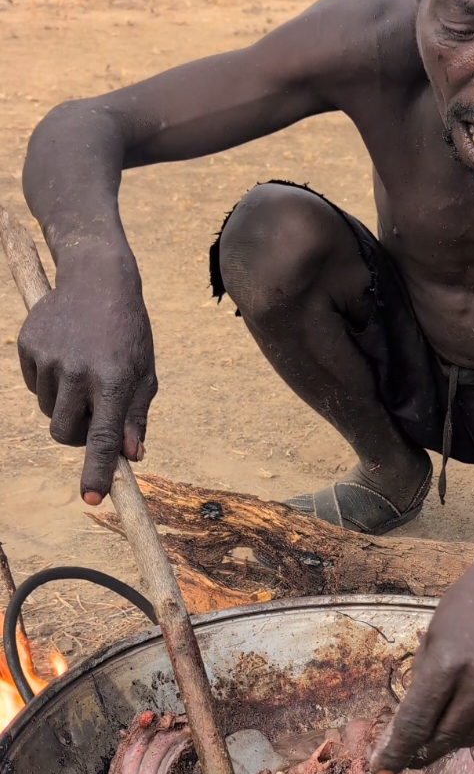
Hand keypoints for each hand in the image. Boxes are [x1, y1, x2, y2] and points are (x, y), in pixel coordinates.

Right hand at [17, 247, 156, 501]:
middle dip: (77, 435)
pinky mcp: (29, 345)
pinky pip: (35, 385)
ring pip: (48, 410)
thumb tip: (130, 456)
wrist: (96, 275)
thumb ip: (137, 415)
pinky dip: (49, 383)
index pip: (102, 437)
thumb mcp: (145, 371)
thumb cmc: (128, 330)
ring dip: (64, 405)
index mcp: (115, 379)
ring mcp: (50, 357)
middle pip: (65, 433)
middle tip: (92, 417)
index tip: (91, 498)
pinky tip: (65, 357)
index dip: (97, 471)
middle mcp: (79, 370)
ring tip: (82, 374)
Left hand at [372, 542, 473, 772]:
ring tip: (433, 738)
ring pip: (470, 737)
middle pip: (443, 739)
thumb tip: (409, 728)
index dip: (396, 752)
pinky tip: (473, 700)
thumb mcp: (432, 637)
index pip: (415, 723)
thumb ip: (422, 682)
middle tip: (405, 761)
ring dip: (447, 742)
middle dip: (419, 755)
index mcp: (447, 663)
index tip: (382, 772)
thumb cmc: (466, 605)